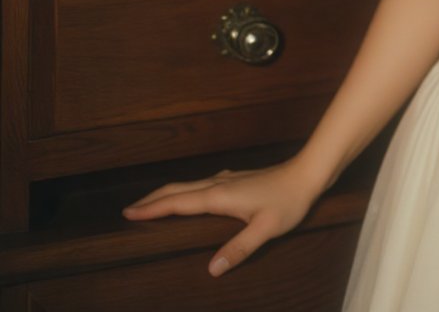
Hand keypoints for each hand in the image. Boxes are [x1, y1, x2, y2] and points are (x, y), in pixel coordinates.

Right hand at [122, 159, 319, 276]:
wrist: (306, 173)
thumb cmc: (288, 201)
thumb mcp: (265, 229)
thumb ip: (239, 249)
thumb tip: (211, 269)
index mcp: (219, 196)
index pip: (178, 202)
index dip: (152, 208)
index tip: (128, 213)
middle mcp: (218, 184)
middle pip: (177, 189)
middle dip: (151, 199)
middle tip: (128, 210)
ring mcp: (226, 179)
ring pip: (187, 185)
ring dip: (166, 194)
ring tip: (149, 205)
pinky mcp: (234, 180)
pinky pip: (199, 185)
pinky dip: (183, 192)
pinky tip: (188, 198)